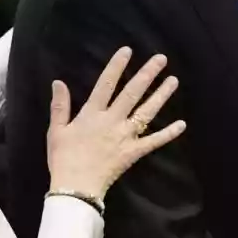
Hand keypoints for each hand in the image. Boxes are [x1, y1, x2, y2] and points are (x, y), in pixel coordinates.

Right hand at [47, 48, 185, 199]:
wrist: (75, 187)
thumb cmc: (63, 158)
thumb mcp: (56, 130)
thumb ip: (60, 106)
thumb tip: (58, 82)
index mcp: (92, 114)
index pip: (106, 84)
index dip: (117, 66)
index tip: (128, 51)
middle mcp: (112, 121)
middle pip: (132, 93)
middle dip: (147, 74)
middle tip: (161, 59)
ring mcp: (125, 136)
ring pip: (146, 112)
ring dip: (161, 96)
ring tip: (174, 81)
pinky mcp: (133, 152)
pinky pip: (153, 142)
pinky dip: (168, 134)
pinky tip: (181, 124)